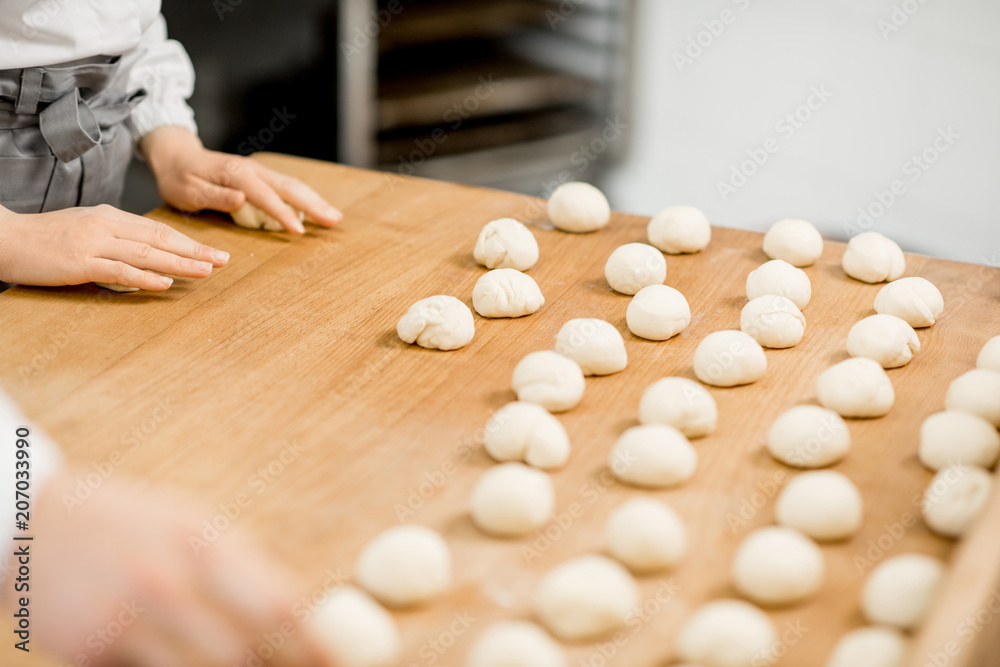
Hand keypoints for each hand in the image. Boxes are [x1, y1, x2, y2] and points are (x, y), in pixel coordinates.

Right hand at [0, 205, 227, 289]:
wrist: (4, 237)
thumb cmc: (45, 238)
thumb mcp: (86, 228)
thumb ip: (116, 237)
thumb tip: (146, 254)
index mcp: (111, 216)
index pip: (158, 230)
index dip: (189, 241)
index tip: (214, 251)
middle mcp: (107, 225)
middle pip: (160, 238)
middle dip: (195, 250)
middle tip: (224, 260)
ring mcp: (94, 243)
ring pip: (146, 254)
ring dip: (179, 263)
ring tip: (206, 271)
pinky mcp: (80, 262)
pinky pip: (119, 270)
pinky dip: (144, 277)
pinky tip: (165, 283)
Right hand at [3, 471, 334, 666]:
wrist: (33, 526)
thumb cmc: (134, 525)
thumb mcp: (192, 525)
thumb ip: (243, 567)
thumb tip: (304, 611)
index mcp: (201, 542)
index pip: (278, 604)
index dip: (314, 643)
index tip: (336, 662)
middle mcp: (164, 583)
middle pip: (244, 652)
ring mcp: (123, 623)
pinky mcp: (89, 656)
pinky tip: (189, 663)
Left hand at [142, 127, 342, 234]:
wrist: (177, 156)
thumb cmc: (179, 177)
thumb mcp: (188, 191)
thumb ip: (215, 196)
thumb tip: (242, 199)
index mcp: (236, 175)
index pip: (266, 197)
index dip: (284, 214)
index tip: (300, 231)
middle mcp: (252, 170)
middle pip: (289, 187)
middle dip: (314, 204)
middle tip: (335, 220)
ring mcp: (258, 171)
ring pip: (292, 185)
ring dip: (315, 200)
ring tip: (334, 216)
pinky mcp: (260, 176)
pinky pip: (286, 186)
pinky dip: (305, 196)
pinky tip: (316, 206)